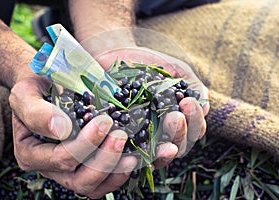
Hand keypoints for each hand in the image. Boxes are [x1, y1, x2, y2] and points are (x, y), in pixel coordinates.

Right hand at [9, 76, 136, 197]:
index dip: (83, 145)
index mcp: (30, 152)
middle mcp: (48, 167)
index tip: (103, 121)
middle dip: (102, 158)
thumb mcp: (26, 93)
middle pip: (76, 178)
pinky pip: (101, 185)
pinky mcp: (84, 170)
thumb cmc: (37, 88)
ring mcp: (67, 171)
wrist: (46, 86)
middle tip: (119, 133)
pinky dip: (117, 175)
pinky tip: (130, 158)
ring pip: (90, 186)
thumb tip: (61, 129)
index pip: (57, 158)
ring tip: (128, 147)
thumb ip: (36, 110)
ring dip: (112, 168)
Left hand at [94, 47, 208, 168]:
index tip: (187, 102)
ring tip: (166, 121)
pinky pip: (131, 152)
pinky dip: (138, 151)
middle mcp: (161, 132)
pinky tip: (140, 141)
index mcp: (177, 119)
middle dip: (181, 132)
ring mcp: (141, 138)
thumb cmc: (148, 63)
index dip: (195, 121)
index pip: (194, 130)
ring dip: (166, 145)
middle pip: (179, 146)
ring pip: (159, 154)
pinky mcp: (121, 138)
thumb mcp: (175, 69)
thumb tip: (206, 109)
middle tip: (175, 115)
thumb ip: (193, 85)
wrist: (116, 56)